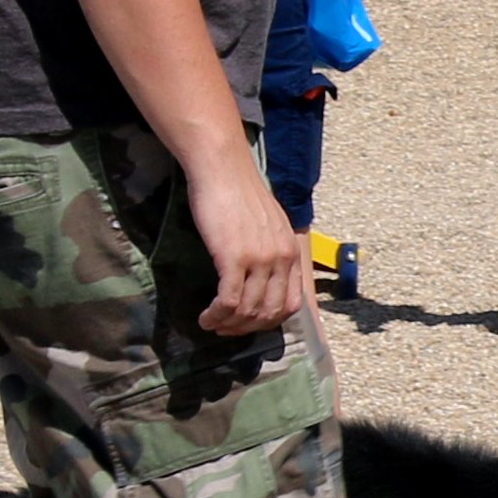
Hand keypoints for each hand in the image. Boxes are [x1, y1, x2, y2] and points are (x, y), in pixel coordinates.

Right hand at [188, 157, 309, 333]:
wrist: (223, 168)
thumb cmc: (239, 191)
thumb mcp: (268, 223)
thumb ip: (271, 248)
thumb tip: (262, 275)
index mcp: (291, 251)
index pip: (292, 303)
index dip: (269, 321)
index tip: (249, 323)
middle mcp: (281, 258)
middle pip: (270, 313)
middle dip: (247, 328)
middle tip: (226, 329)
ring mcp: (259, 259)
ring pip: (248, 311)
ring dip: (228, 324)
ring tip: (212, 323)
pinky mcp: (234, 258)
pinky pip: (229, 301)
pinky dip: (216, 315)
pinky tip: (205, 316)